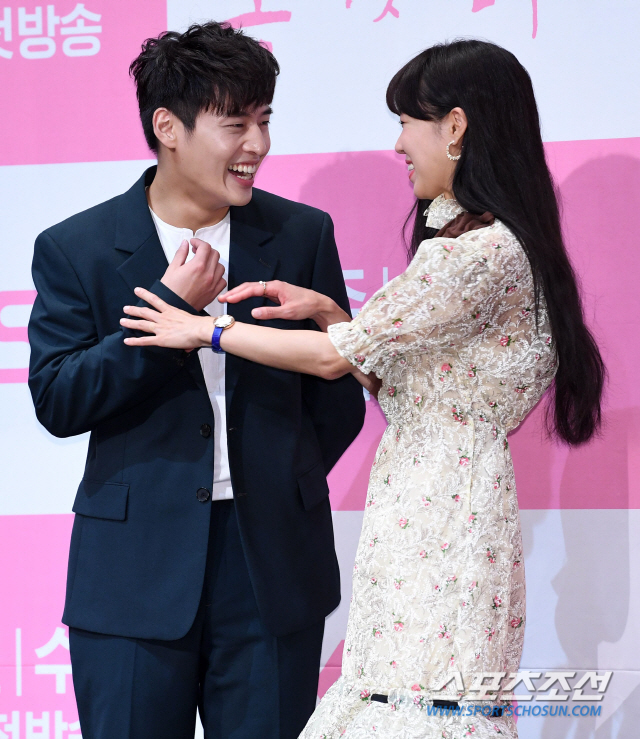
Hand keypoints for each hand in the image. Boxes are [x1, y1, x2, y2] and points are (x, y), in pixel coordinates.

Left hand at [121, 288, 212, 348]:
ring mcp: (161, 328)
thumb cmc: (200, 325)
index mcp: (171, 311)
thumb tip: (188, 341)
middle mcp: (163, 318)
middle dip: (134, 310)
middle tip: (126, 308)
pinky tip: (127, 341)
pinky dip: (135, 341)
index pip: (155, 300)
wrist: (200, 329)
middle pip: (145, 312)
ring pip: (142, 324)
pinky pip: (145, 340)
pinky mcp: (161, 339)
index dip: (145, 294)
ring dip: (131, 322)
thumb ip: (187, 328)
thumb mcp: (191, 321)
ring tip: (122, 321)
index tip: (137, 290)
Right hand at [161, 238, 225, 310]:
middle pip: (215, 254)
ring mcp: (212, 284)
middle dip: (206, 250)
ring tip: (203, 263)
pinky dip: (218, 276)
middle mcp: (208, 274)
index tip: (193, 243)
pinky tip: (209, 275)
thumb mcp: (172, 268)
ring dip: (213, 262)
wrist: (173, 307)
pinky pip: (222, 280)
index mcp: (197, 266)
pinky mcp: (214, 293)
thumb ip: (181, 253)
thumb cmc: (171, 290)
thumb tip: (185, 244)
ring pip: (220, 266)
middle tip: (197, 251)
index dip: (199, 242)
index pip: (205, 247)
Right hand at [220, 280, 350, 328]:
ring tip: (226, 298)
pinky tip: (240, 299)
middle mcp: (273, 286)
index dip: (238, 294)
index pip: (252, 289)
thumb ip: (270, 313)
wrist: (318, 304)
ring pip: (252, 289)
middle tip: (221, 299)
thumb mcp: (288, 312)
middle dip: (234, 292)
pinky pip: (257, 293)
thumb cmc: (305, 306)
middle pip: (249, 286)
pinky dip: (246, 295)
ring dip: (239, 293)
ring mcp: (274, 289)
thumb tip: (253, 313)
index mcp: (275, 287)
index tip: (227, 299)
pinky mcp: (275, 294)